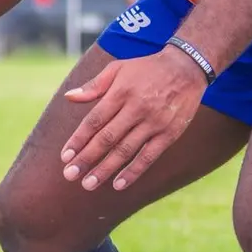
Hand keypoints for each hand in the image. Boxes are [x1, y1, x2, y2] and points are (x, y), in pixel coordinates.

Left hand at [59, 49, 206, 191]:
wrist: (187, 67)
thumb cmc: (146, 69)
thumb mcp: (118, 69)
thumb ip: (94, 86)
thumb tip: (68, 97)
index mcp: (120, 93)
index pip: (94, 121)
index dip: (78, 140)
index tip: (64, 156)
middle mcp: (136, 109)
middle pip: (107, 138)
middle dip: (87, 159)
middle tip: (70, 175)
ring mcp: (154, 123)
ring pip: (125, 150)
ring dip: (105, 169)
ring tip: (88, 184)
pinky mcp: (169, 134)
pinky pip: (149, 156)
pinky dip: (133, 171)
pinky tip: (118, 184)